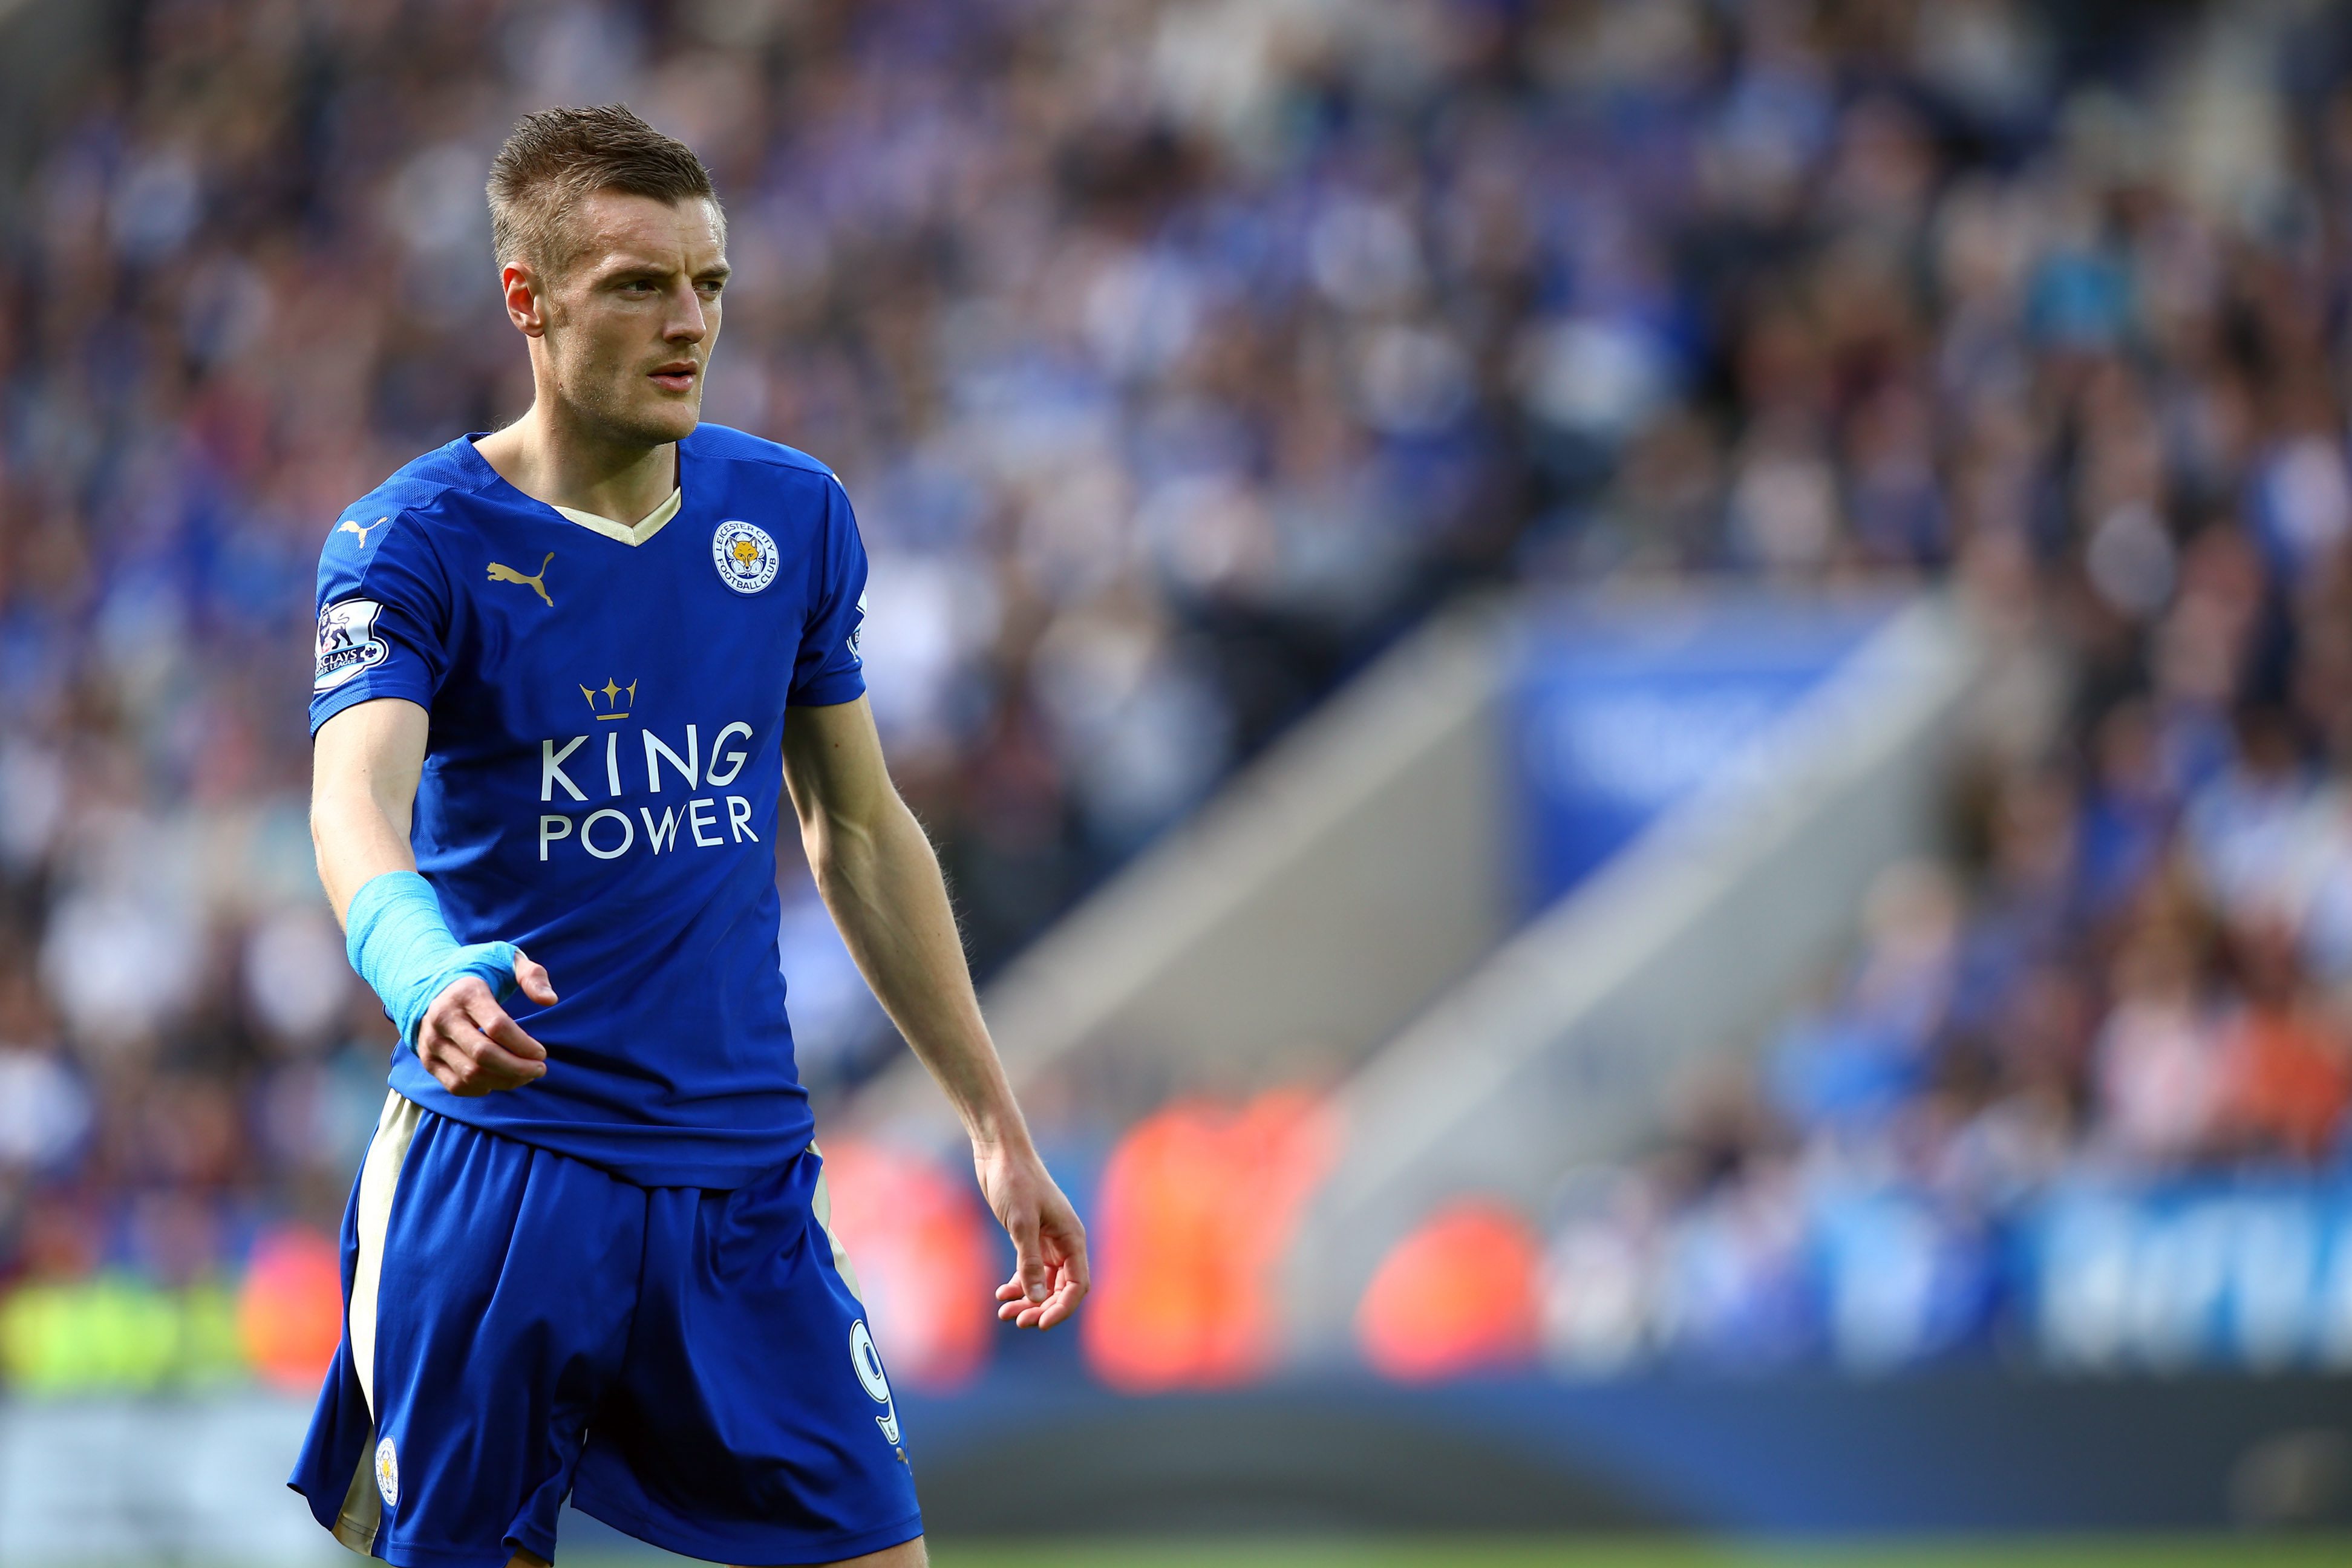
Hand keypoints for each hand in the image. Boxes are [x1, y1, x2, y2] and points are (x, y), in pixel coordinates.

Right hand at [413, 951, 556, 1095]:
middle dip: (518, 1068)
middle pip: (484, 1055)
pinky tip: (500, 1079)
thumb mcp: (506, 961)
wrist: (430, 982)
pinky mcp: (427, 1059)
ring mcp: (431, 1041)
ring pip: (471, 1074)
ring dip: (504, 1081)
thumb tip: (550, 1000)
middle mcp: (443, 1019)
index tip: (542, 1053)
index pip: (497, 1026)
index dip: (524, 1045)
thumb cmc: (479, 972)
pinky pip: (456, 1085)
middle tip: (540, 1069)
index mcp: (465, 993)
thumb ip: (532, 976)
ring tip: (525, 1075)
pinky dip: (482, 1089)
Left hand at [975, 1139, 1088, 1329]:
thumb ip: (1030, 1263)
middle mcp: (1064, 1243)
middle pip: (1061, 1289)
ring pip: (1043, 1283)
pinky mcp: (1030, 1239)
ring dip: (1027, 1300)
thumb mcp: (1022, 1224)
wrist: (1000, 1154)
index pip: (1078, 1285)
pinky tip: (1001, 1294)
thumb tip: (1037, 1300)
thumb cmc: (1015, 1182)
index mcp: (1072, 1238)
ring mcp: (1047, 1242)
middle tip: (1016, 1320)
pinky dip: (1018, 1285)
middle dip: (1041, 1308)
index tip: (1040, 1324)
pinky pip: (1030, 1272)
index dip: (1062, 1309)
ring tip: (1003, 1311)